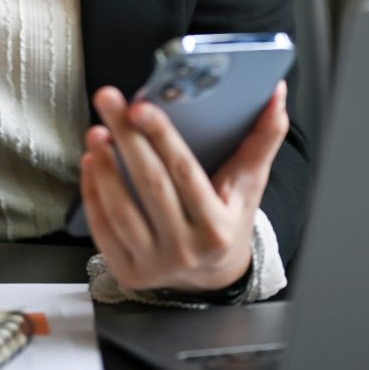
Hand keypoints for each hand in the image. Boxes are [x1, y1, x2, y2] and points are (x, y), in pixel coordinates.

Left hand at [79, 80, 288, 293]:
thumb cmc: (229, 216)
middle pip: (150, 185)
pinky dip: (93, 193)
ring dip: (104, 166)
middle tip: (108, 99)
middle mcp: (186, 250)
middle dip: (126, 137)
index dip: (161, 137)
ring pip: (121, 210)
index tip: (141, 106)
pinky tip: (91, 161)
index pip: (185, 173)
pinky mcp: (128, 273)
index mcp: (217, 227)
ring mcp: (154, 265)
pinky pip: (103, 229)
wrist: (212, 275)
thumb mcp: (250, 183)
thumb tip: (277, 94)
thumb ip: (264, 138)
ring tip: (97, 130)